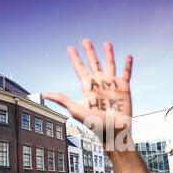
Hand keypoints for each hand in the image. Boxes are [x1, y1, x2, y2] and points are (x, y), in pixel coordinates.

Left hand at [44, 40, 151, 172]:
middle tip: (86, 41)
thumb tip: (44, 94)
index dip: (75, 58)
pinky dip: (128, 64)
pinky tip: (128, 56)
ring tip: (107, 43)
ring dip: (108, 54)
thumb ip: (62, 99)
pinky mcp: (124, 88)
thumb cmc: (94, 123)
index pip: (80, 68)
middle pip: (93, 63)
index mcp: (87, 87)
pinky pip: (126, 73)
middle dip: (90, 52)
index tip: (70, 48)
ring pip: (110, 65)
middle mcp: (99, 84)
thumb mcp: (77, 109)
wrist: (113, 131)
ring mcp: (111, 85)